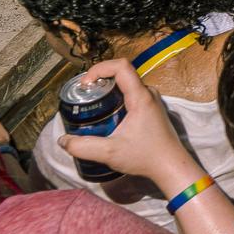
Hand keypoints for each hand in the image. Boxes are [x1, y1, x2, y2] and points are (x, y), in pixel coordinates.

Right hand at [60, 58, 206, 191]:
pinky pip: (131, 94)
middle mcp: (148, 94)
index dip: (100, 68)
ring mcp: (152, 101)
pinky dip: (116, 98)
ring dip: (108, 90)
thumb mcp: (109, 153)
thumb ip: (83, 147)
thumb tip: (62, 140)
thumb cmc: (145, 157)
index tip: (85, 84)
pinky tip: (105, 115)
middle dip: (100, 80)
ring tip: (91, 105)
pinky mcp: (152, 110)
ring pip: (126, 85)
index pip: (121, 66)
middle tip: (83, 96)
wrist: (171, 166)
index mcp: (141, 97)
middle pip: (122, 74)